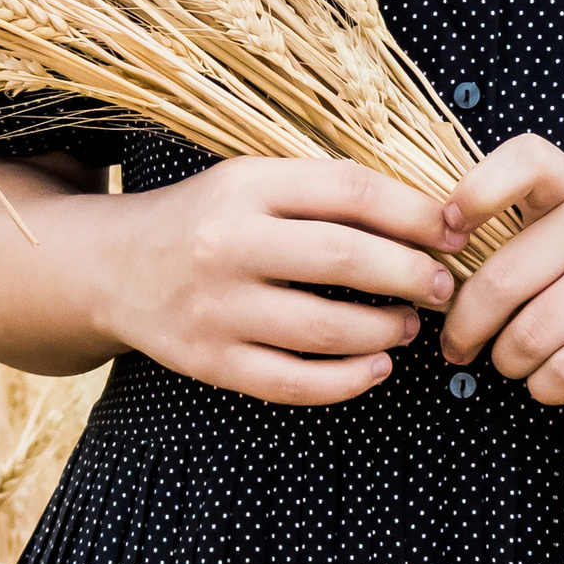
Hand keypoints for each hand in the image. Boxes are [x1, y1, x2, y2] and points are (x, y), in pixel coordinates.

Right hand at [108, 158, 456, 402]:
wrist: (109, 267)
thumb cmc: (205, 219)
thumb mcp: (252, 181)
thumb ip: (325, 192)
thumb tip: (429, 218)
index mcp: (245, 185)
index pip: (350, 191)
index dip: (415, 213)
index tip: (453, 232)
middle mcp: (226, 243)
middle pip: (344, 259)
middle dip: (411, 274)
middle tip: (442, 287)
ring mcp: (216, 307)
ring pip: (326, 328)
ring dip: (385, 330)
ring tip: (408, 325)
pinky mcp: (209, 361)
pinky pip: (294, 381)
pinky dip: (347, 380)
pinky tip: (375, 368)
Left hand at [438, 136, 563, 405]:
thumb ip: (519, 237)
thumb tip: (438, 282)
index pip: (527, 160)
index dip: (479, 190)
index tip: (450, 228)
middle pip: (502, 282)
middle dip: (464, 328)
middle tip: (456, 348)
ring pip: (529, 336)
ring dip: (508, 363)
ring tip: (514, 361)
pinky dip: (543, 386)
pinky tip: (551, 378)